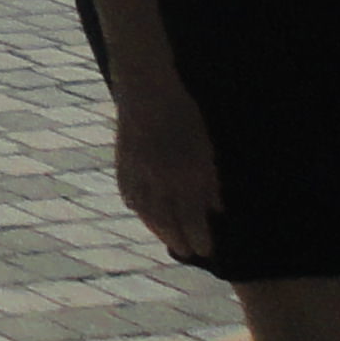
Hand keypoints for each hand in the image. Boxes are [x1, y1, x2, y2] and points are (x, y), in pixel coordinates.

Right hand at [112, 74, 222, 261]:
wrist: (145, 89)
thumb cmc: (183, 114)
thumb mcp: (205, 147)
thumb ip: (210, 181)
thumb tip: (217, 209)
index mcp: (185, 176)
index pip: (192, 218)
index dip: (199, 237)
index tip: (206, 251)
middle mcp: (160, 180)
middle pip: (168, 220)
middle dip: (178, 239)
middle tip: (186, 252)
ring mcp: (138, 172)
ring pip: (145, 210)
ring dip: (156, 228)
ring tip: (166, 238)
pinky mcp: (122, 162)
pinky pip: (128, 192)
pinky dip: (136, 206)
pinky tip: (140, 211)